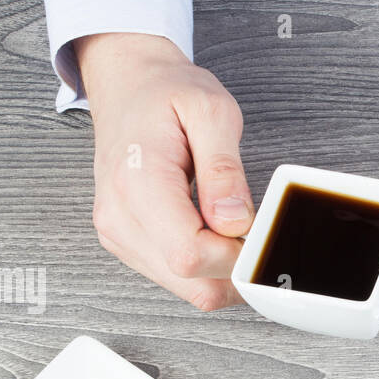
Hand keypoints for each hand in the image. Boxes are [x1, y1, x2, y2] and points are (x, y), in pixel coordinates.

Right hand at [76, 33, 252, 310]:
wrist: (128, 88)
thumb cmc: (166, 94)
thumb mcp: (211, 111)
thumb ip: (225, 169)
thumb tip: (236, 223)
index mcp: (137, 182)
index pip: (190, 255)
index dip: (236, 255)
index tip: (258, 230)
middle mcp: (119, 218)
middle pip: (193, 284)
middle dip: (236, 268)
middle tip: (254, 230)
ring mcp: (119, 236)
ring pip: (189, 290)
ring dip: (223, 270)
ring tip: (231, 224)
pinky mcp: (127, 245)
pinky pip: (179, 279)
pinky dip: (207, 267)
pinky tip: (213, 232)